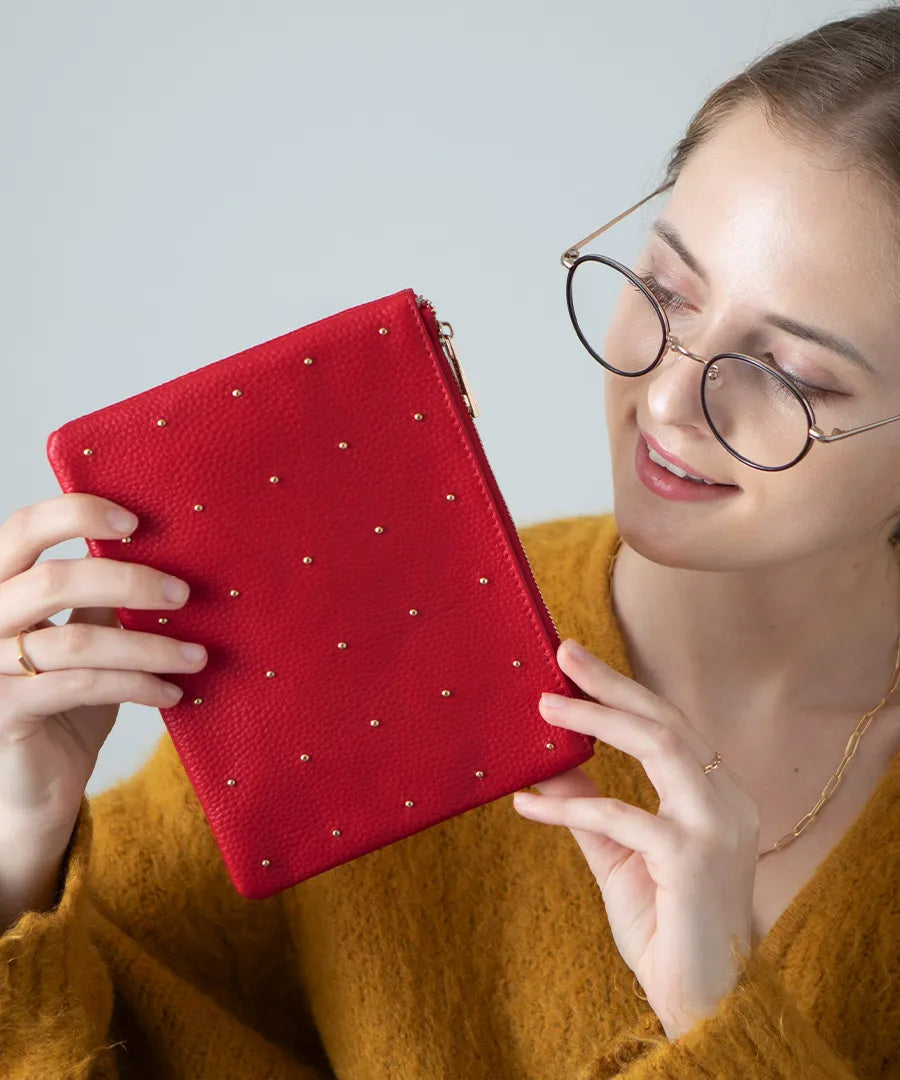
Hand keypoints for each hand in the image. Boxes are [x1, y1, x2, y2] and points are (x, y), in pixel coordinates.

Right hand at [0, 493, 207, 841]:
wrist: (33, 789)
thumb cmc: (62, 705)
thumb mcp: (81, 638)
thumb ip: (98, 599)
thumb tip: (157, 554)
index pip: (24, 528)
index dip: (77, 513)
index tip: (135, 521)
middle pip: (52, 579)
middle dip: (130, 581)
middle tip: (183, 594)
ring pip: (77, 639)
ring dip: (149, 647)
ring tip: (196, 656)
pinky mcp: (4, 712)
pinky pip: (82, 686)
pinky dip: (136, 685)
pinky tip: (172, 692)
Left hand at [512, 638, 760, 1040]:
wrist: (704, 1002)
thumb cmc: (665, 927)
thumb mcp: (618, 854)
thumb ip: (589, 805)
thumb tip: (550, 760)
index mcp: (715, 796)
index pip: (669, 726)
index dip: (623, 691)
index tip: (576, 663)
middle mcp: (726, 801)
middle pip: (666, 721)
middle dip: (612, 684)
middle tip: (563, 654)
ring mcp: (717, 826)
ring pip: (658, 745)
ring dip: (597, 719)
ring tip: (547, 704)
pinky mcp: (695, 857)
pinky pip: (620, 816)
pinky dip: (569, 805)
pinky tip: (528, 804)